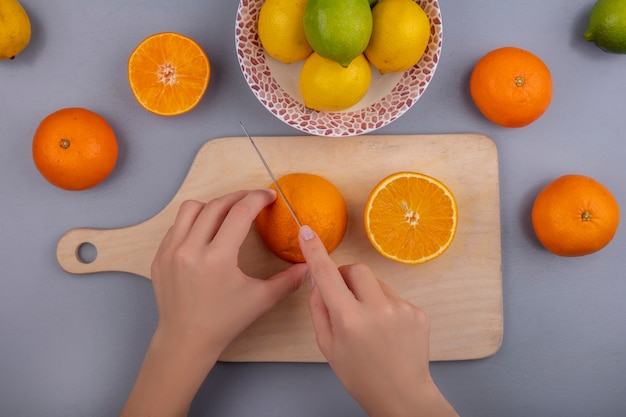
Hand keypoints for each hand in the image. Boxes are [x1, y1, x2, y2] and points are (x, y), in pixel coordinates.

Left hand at [120, 190, 306, 416]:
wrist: (185, 340)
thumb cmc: (224, 321)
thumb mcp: (260, 300)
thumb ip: (288, 281)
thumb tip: (309, 266)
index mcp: (217, 259)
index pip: (240, 213)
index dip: (258, 199)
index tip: (269, 196)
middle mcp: (190, 250)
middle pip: (217, 205)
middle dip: (239, 197)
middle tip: (254, 199)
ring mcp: (170, 252)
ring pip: (191, 209)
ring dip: (213, 205)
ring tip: (228, 212)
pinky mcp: (159, 256)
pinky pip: (176, 226)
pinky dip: (194, 221)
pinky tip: (207, 231)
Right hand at [298, 225, 457, 416]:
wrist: (401, 395)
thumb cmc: (360, 375)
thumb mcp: (327, 346)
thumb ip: (319, 310)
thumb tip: (319, 281)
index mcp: (349, 320)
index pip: (327, 275)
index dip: (315, 251)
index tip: (307, 232)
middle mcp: (377, 309)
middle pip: (356, 270)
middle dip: (346, 277)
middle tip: (344, 298)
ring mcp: (401, 309)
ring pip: (376, 283)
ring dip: (367, 294)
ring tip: (370, 324)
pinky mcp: (417, 312)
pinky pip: (394, 296)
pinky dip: (385, 306)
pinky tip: (387, 330)